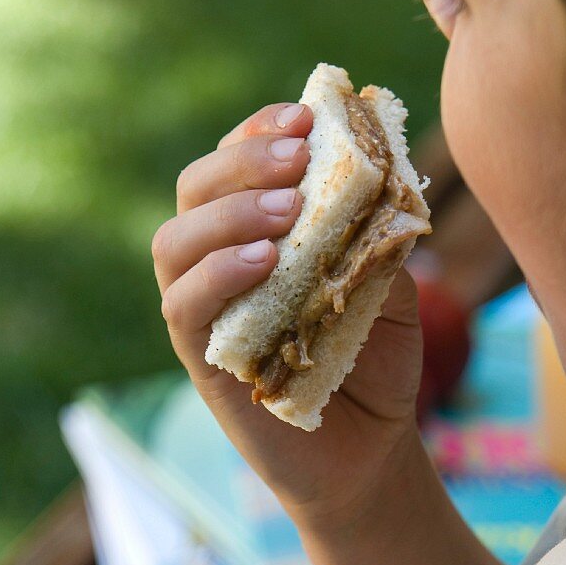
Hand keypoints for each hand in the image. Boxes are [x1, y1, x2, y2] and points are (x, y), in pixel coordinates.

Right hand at [153, 101, 423, 532]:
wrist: (372, 450)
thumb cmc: (376, 363)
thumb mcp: (390, 288)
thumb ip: (377, 235)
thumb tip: (384, 168)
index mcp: (258, 236)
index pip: (236, 166)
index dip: (260, 131)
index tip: (306, 115)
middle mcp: (221, 266)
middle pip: (196, 191)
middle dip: (242, 161)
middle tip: (296, 155)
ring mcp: (206, 313)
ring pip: (176, 243)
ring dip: (228, 214)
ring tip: (286, 209)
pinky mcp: (202, 360)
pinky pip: (184, 306)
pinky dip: (217, 275)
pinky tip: (264, 261)